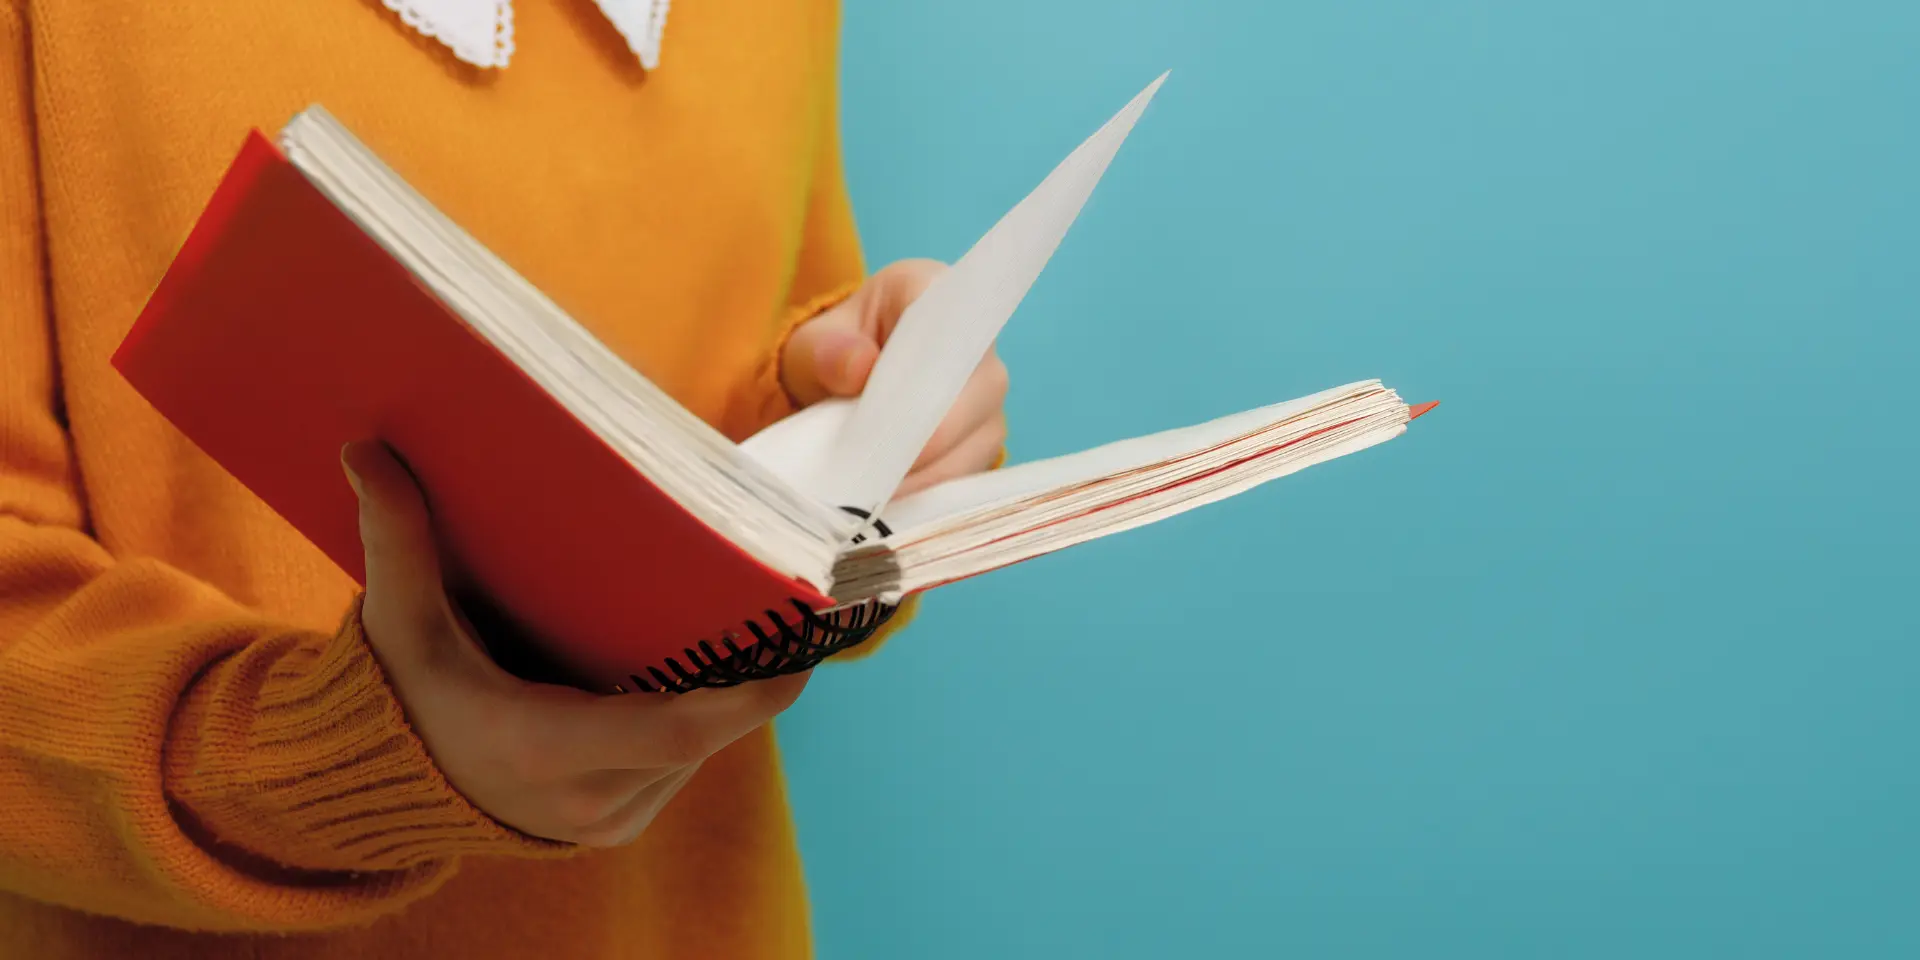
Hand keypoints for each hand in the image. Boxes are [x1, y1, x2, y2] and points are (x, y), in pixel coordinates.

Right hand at [341, 440, 807, 846]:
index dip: (751, 696)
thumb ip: (396, 543)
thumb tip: (367, 449)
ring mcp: (608, 822)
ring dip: (724, 696)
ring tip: (750, 626)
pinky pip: (684, 766)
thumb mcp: (400, 623)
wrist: (385, 791)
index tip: (804, 653)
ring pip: (701, 750)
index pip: (679, 730)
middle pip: (704, 732)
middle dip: (745, 676)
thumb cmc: (401, 696)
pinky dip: (698, 721)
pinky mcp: (621, 827)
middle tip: (780, 605)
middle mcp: (586, 801)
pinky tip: (706, 666)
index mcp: (541, 750)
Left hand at [781, 259, 1007, 496]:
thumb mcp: (812, 345)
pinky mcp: (986, 438)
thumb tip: (860, 368)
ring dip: (920, 476)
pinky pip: (968, 473)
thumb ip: (826, 351)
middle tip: (865, 478)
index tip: (878, 420)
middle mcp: (978, 342)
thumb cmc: (836, 351)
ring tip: (868, 499)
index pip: (947, 326)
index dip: (919, 377)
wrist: (850, 377)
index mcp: (936, 292)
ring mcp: (989, 395)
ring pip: (971, 444)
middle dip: (916, 442)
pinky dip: (928, 493)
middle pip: (968, 396)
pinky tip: (888, 505)